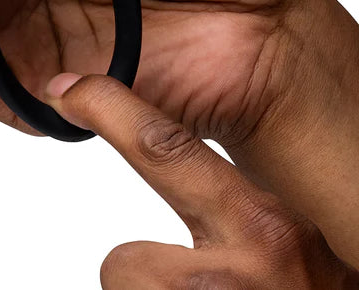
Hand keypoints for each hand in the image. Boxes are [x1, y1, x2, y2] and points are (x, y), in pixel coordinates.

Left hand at [40, 73, 358, 287]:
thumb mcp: (289, 249)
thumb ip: (240, 219)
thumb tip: (184, 202)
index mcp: (266, 230)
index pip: (165, 149)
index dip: (110, 111)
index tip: (70, 89)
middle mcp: (231, 279)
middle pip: (122, 263)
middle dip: (137, 272)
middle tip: (179, 285)